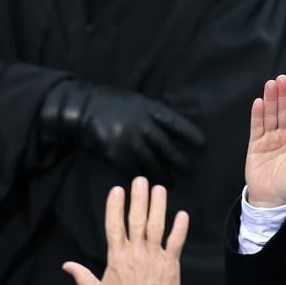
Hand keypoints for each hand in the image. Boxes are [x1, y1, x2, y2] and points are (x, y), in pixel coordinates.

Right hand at [42, 81, 204, 181]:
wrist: (83, 108)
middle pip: (166, 147)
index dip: (190, 135)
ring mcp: (128, 140)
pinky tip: (149, 184)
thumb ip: (152, 114)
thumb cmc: (111, 102)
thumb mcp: (136, 100)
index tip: (203, 145)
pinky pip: (133, 169)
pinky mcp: (116, 154)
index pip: (175, 123)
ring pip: (152, 162)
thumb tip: (170, 131)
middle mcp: (141, 125)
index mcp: (148, 109)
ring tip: (171, 183)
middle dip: (179, 161)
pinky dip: (142, 177)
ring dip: (163, 175)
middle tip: (188, 171)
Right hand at [63, 177, 188, 284]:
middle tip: (140, 180)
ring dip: (158, 206)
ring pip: (156, 226)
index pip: (114, 226)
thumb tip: (66, 265)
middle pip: (136, 219)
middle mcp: (135, 254)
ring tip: (159, 188)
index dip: (115, 206)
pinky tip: (182, 214)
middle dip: (138, 198)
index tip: (117, 190)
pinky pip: (176, 242)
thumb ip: (82, 277)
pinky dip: (180, 228)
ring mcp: (154, 258)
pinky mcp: (170, 265)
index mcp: (116, 259)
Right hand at [245, 74, 285, 206]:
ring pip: (270, 115)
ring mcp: (270, 139)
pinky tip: (258, 102)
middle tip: (282, 79)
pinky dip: (257, 115)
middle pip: (284, 110)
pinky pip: (257, 127)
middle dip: (283, 95)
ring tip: (270, 85)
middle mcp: (285, 135)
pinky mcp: (255, 145)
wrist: (271, 200)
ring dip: (270, 100)